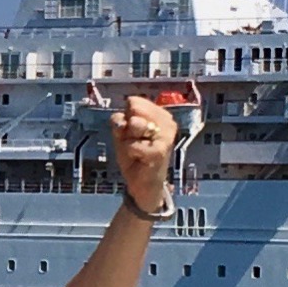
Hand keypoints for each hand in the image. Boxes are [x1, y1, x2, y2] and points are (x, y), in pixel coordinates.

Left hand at [109, 96, 177, 211]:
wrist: (143, 184)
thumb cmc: (134, 157)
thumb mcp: (122, 134)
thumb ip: (119, 120)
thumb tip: (123, 119)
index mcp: (160, 114)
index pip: (133, 101)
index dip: (125, 118)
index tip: (132, 133)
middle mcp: (167, 121)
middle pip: (134, 110)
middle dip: (127, 129)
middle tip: (135, 143)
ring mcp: (166, 136)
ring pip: (134, 124)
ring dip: (128, 140)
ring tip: (137, 151)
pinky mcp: (161, 151)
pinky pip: (133, 144)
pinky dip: (130, 152)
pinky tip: (139, 159)